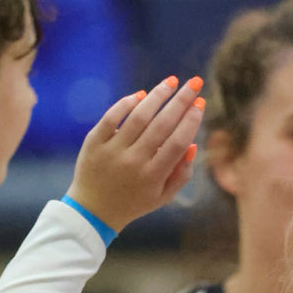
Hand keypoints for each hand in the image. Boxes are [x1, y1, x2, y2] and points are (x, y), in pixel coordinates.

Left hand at [67, 77, 204, 234]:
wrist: (92, 211)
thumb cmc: (133, 202)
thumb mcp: (163, 196)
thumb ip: (181, 173)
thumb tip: (192, 144)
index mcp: (153, 176)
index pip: (177, 142)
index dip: (191, 120)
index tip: (200, 103)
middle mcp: (133, 162)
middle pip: (162, 124)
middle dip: (181, 100)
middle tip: (194, 83)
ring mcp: (112, 151)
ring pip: (139, 116)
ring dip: (158, 95)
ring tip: (171, 82)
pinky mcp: (94, 143)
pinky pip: (112, 117)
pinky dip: (126, 103)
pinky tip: (141, 94)